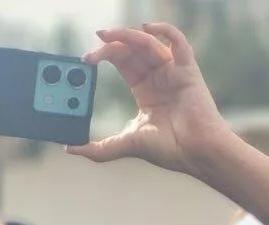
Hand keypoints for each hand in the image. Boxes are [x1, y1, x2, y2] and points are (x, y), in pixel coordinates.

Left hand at [69, 23, 233, 176]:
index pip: (121, 62)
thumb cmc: (170, 149)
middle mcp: (158, 77)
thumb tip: (71, 148)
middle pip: (131, 50)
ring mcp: (173, 72)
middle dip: (111, 44)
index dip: (103, 55)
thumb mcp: (128, 144)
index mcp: (145, 90)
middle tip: (95, 42)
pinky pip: (178, 42)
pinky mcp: (188, 70)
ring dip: (127, 35)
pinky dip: (165, 30)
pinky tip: (146, 28)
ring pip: (148, 43)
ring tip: (108, 35)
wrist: (196, 153)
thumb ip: (101, 147)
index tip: (85, 59)